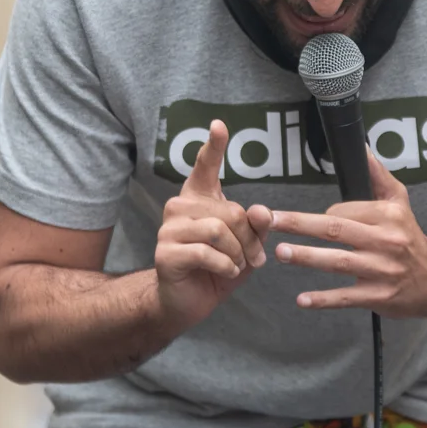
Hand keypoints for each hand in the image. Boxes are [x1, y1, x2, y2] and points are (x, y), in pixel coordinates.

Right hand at [154, 120, 272, 329]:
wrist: (187, 302)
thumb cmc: (218, 268)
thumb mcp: (245, 246)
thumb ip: (256, 226)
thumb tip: (261, 210)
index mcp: (198, 198)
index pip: (205, 166)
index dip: (214, 145)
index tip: (219, 125)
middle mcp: (180, 206)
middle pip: (231, 212)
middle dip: (250, 240)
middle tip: (253, 259)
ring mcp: (169, 228)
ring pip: (219, 231)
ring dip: (238, 254)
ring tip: (237, 265)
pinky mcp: (165, 252)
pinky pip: (208, 253)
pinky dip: (226, 266)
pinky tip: (225, 273)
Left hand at [268, 147, 426, 315]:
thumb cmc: (411, 238)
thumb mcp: (400, 202)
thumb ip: (378, 176)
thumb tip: (361, 148)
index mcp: (388, 216)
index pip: (345, 211)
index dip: (324, 213)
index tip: (309, 220)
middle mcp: (386, 241)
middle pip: (337, 230)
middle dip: (301, 224)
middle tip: (273, 220)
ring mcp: (382, 271)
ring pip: (339, 262)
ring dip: (307, 257)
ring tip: (281, 252)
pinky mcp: (378, 296)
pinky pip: (346, 297)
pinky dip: (324, 299)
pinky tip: (302, 299)